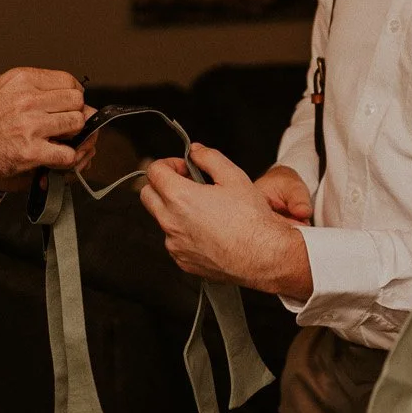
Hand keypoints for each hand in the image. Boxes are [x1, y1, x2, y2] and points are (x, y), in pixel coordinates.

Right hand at [0, 68, 92, 185]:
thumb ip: (29, 87)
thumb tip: (59, 91)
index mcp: (22, 80)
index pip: (68, 82)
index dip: (73, 95)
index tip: (69, 105)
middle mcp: (28, 99)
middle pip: (76, 102)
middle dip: (74, 114)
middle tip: (64, 125)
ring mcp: (30, 125)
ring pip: (76, 124)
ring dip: (72, 135)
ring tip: (58, 141)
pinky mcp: (29, 151)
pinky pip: (66, 154)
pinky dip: (65, 158)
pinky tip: (54, 158)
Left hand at [140, 145, 313, 298]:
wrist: (264, 256)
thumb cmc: (252, 221)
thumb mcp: (234, 176)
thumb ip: (208, 158)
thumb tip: (196, 151)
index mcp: (179, 197)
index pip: (154, 171)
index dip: (169, 164)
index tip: (184, 168)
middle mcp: (171, 222)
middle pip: (148, 194)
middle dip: (162, 185)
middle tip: (186, 184)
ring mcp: (175, 244)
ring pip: (161, 219)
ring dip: (174, 210)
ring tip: (204, 210)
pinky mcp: (182, 261)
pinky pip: (174, 241)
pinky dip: (184, 233)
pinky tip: (208, 231)